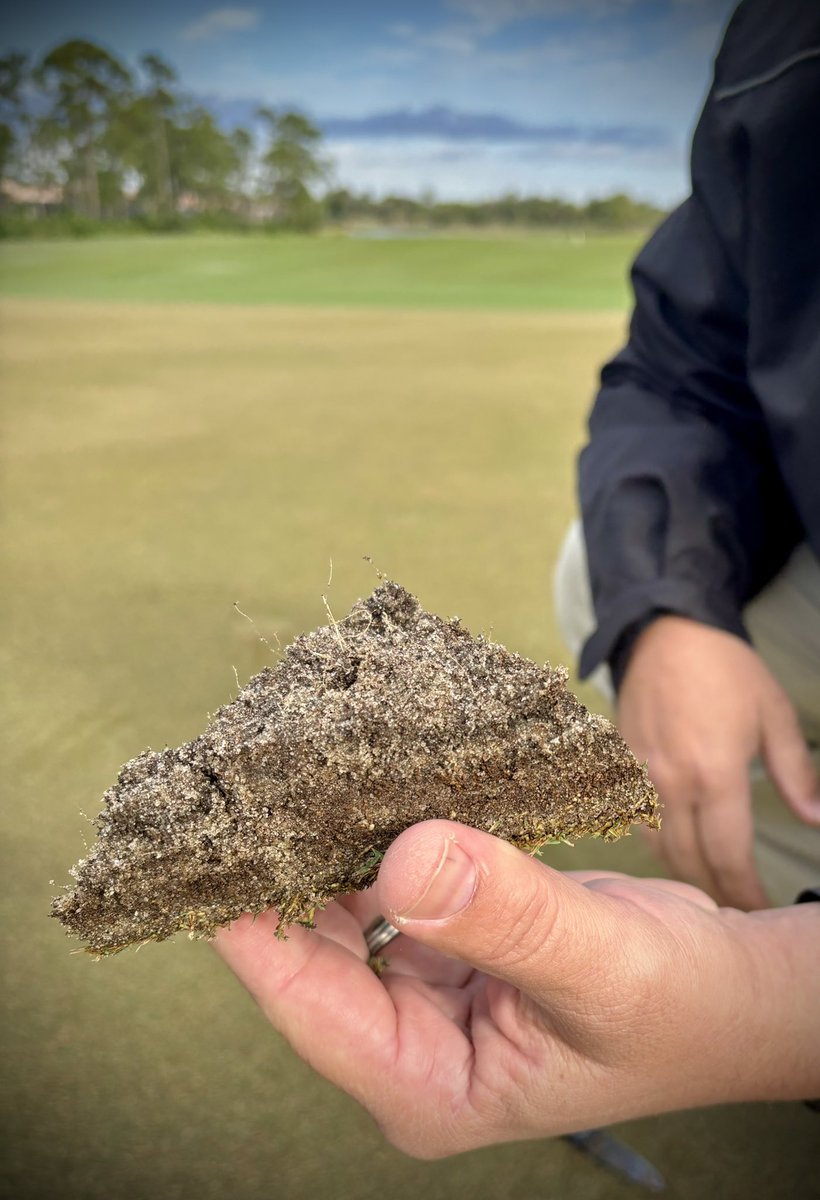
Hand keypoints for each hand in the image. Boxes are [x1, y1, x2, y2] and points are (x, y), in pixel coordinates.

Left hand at [213, 821, 816, 1157]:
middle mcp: (403, 1041)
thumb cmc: (680, 1009)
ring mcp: (419, 987)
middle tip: (248, 774)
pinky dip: (378, 829)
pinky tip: (362, 776)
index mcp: (421, 1085)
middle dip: (279, 864)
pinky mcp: (441, 939)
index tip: (213, 832)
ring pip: (342, 903)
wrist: (727, 990)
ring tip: (295, 761)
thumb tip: (407, 855)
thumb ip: (509, 917)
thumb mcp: (602, 967)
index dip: (248, 915)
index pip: (300, 997)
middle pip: (305, 946)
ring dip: (326, 837)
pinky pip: (389, 876)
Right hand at [617, 616, 819, 909]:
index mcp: (714, 772)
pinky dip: (658, 846)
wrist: (666, 632)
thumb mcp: (774, 715)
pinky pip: (638, 822)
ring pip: (658, 848)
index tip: (761, 911)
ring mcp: (639, 777)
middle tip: (739, 910)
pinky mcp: (620, 768)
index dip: (746, 892)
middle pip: (690, 862)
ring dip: (685, 875)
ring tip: (711, 889)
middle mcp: (671, 782)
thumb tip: (815, 818)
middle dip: (717, 894)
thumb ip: (796, 773)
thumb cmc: (725, 668)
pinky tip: (676, 850)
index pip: (729, 855)